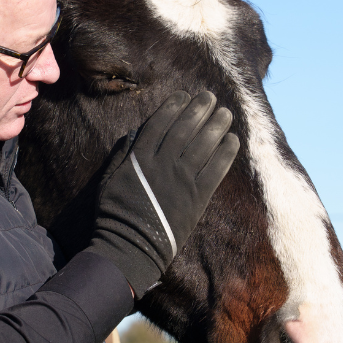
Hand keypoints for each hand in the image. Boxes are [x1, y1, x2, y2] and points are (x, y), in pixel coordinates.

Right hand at [85, 91, 239, 298]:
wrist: (131, 247)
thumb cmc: (115, 214)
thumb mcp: (110, 179)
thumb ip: (123, 155)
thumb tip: (137, 134)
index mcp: (139, 158)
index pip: (159, 123)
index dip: (173, 106)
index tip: (184, 96)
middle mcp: (162, 164)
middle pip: (185, 129)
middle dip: (198, 109)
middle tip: (210, 97)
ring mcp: (181, 180)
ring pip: (203, 145)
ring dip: (216, 125)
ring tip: (225, 112)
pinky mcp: (197, 197)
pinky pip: (216, 169)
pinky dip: (226, 153)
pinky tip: (233, 140)